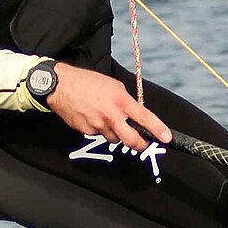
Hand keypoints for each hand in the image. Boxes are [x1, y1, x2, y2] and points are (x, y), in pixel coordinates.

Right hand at [45, 64, 170, 149]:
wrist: (60, 85)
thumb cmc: (88, 82)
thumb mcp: (114, 86)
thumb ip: (126, 102)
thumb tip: (134, 115)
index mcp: (121, 101)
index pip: (144, 118)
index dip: (158, 130)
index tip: (167, 138)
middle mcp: (111, 116)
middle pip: (132, 140)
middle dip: (140, 145)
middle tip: (144, 144)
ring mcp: (98, 125)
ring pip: (114, 138)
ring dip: (116, 133)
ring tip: (107, 118)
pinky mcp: (86, 131)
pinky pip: (98, 135)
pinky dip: (100, 129)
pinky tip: (92, 117)